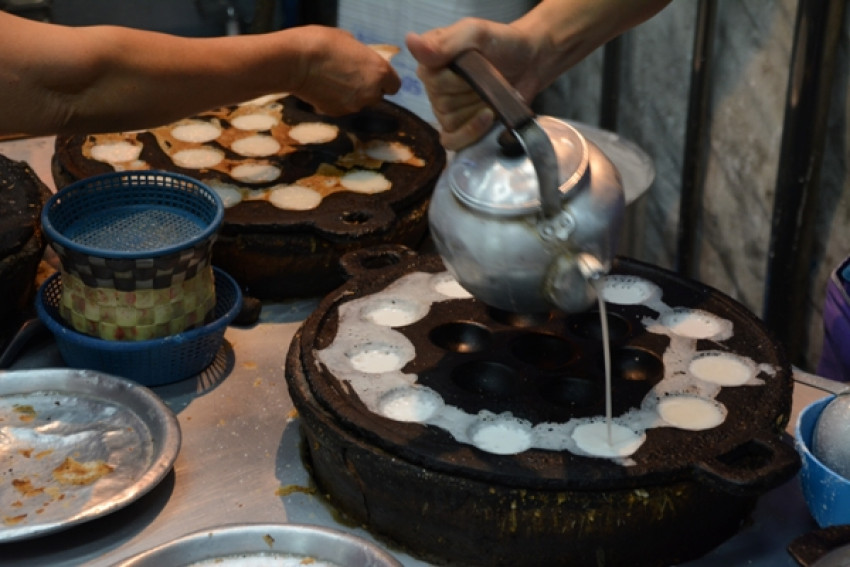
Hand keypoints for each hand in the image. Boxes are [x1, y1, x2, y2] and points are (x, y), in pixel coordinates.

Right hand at [293, 26, 400, 115]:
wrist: (296, 61)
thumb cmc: (323, 43)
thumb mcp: (350, 41)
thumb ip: (362, 57)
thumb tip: (361, 61)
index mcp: (380, 72)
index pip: (394, 86)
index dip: (384, 81)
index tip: (373, 75)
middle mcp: (371, 93)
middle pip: (377, 96)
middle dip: (368, 89)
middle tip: (350, 76)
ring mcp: (354, 106)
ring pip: (359, 103)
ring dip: (352, 96)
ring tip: (334, 81)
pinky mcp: (337, 113)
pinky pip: (342, 108)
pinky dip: (336, 101)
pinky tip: (323, 89)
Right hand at [406, 18, 543, 149]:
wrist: (530, 62)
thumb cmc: (502, 43)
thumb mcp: (475, 32)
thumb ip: (445, 41)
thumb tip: (410, 41)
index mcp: (430, 62)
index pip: (430, 80)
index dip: (456, 79)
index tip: (475, 65)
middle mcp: (433, 87)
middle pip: (441, 104)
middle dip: (469, 94)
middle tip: (487, 79)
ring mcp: (445, 111)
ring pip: (449, 122)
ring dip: (475, 110)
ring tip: (491, 95)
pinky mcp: (460, 129)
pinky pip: (451, 142)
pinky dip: (468, 134)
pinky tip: (486, 118)